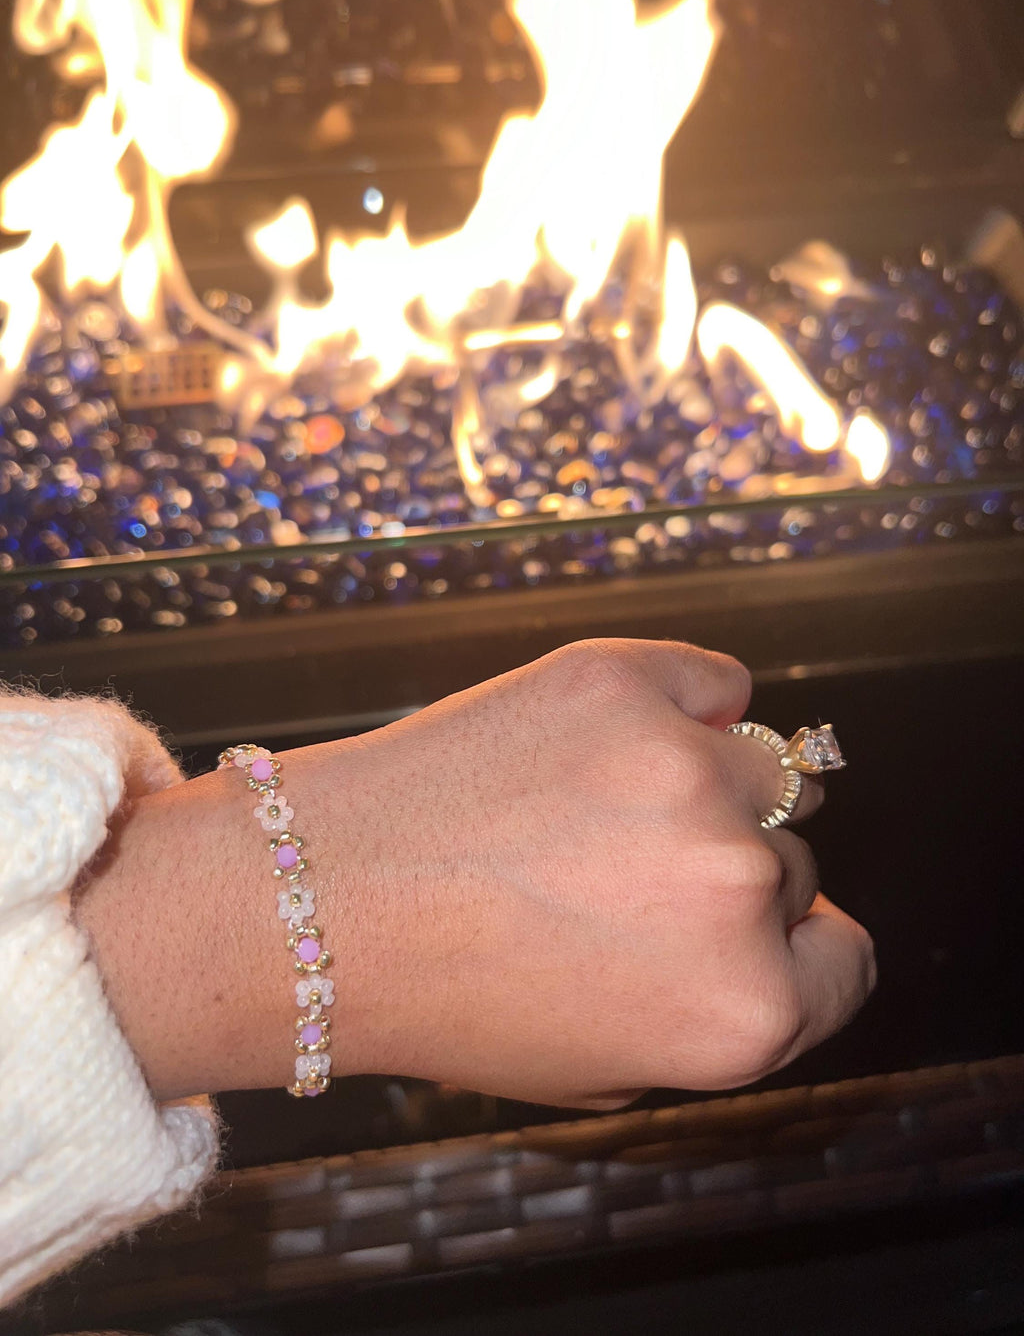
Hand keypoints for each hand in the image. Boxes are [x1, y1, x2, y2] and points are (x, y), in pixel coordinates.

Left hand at [78, 638, 874, 1106]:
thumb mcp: (606, 1066)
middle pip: (791, 863)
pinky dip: (683, 702)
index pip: (844, 962)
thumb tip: (783, 931)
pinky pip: (716, 682)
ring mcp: (685, 772)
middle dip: (717, 876)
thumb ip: (716, 1010)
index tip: (720, 934)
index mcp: (745, 1014)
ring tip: (594, 810)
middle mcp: (738, 890)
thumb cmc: (446, 995)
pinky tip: (610, 739)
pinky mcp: (625, 679)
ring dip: (699, 787)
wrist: (317, 904)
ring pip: (758, 768)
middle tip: (612, 879)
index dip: (780, 951)